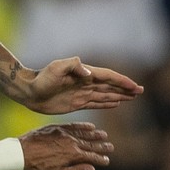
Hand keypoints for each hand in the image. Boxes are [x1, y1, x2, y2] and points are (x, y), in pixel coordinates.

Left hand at [20, 122, 112, 169]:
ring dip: (94, 135)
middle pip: (90, 144)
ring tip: (104, 135)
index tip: (107, 160)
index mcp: (72, 155)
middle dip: (101, 146)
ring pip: (83, 133)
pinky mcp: (56, 128)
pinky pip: (72, 125)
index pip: (91, 157)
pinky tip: (89, 126)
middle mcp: (70, 142)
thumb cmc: (37, 168)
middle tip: (111, 147)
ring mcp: (63, 133)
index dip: (100, 159)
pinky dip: (82, 126)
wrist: (20, 153)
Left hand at [25, 57, 142, 113]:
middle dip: (125, 88)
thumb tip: (89, 73)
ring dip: (119, 96)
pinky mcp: (76, 103)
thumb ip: (73, 66)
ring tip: (132, 97)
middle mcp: (85, 83)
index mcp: (84, 74)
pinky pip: (95, 103)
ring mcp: (81, 93)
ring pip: (105, 95)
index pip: (108, 77)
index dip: (122, 81)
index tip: (136, 87)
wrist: (29, 91)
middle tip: (140, 92)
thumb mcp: (56, 68)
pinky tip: (115, 103)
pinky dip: (107, 103)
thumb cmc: (41, 78)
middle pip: (110, 86)